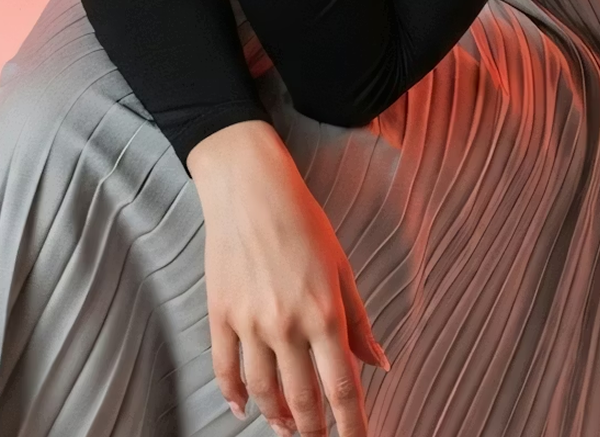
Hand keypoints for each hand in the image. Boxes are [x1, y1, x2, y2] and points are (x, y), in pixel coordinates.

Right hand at [191, 124, 387, 436]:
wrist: (249, 187)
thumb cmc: (301, 219)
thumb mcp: (340, 266)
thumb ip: (358, 320)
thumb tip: (379, 363)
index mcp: (324, 313)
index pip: (343, 389)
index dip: (353, 427)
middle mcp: (287, 324)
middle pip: (303, 400)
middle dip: (314, 430)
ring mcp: (250, 322)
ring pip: (264, 392)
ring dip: (278, 418)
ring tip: (287, 429)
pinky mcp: (220, 314)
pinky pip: (225, 369)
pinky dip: (233, 396)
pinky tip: (243, 409)